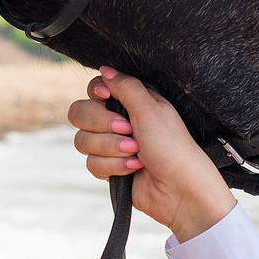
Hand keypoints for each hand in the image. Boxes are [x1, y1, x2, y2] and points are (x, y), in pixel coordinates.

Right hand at [66, 67, 235, 241]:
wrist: (179, 188)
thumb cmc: (171, 147)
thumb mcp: (150, 108)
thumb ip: (125, 86)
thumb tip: (105, 69)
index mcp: (130, 102)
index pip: (95, 89)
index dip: (96, 95)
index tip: (107, 99)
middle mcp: (118, 121)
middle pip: (80, 113)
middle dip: (102, 124)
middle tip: (128, 130)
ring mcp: (111, 145)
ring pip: (83, 141)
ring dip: (111, 148)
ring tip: (136, 153)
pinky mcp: (109, 168)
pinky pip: (92, 164)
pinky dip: (114, 167)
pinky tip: (134, 169)